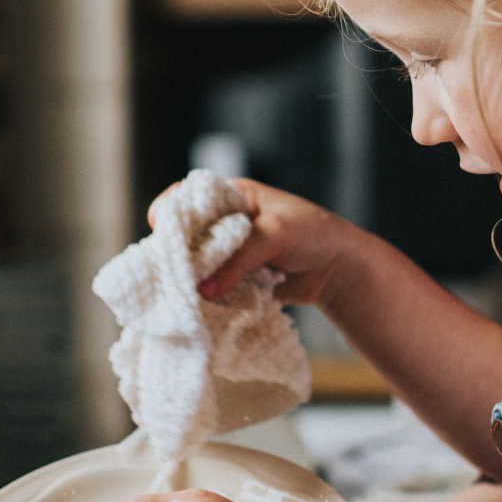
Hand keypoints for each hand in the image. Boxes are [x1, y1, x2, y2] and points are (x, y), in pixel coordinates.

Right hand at [148, 178, 366, 305]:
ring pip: (196, 264)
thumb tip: (203, 289)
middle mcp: (224, 222)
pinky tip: (198, 305)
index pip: (186, 197)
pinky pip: (211, 286)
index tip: (161, 231)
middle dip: (175, 253)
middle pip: (185, 235)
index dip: (170, 212)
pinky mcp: (234, 279)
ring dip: (189, 279)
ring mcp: (228, 252)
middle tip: (168, 272)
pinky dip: (205, 296)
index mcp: (231, 196)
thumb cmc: (312, 235)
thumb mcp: (274, 235)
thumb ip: (238, 258)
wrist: (339, 269)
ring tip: (180, 294)